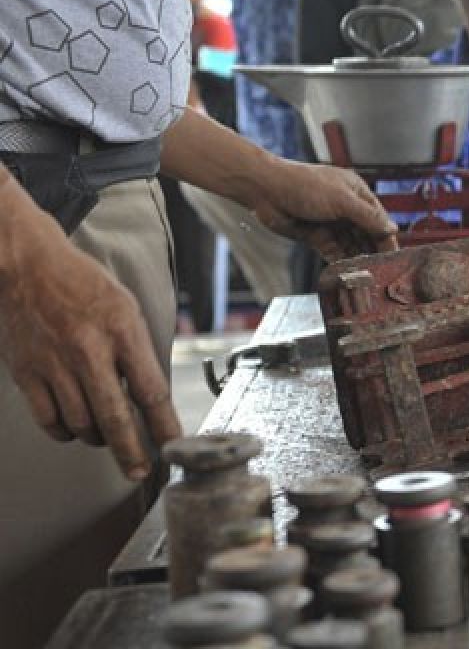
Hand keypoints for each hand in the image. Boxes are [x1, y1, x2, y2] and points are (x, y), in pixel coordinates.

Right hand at [0, 204, 180, 479]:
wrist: (26, 265)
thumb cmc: (83, 285)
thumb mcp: (126, 308)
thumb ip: (138, 351)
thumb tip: (153, 399)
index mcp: (122, 330)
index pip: (151, 390)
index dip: (165, 426)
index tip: (174, 446)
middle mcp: (88, 350)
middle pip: (114, 417)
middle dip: (131, 451)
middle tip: (140, 471)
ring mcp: (54, 363)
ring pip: (81, 423)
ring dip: (98, 438)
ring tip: (108, 437)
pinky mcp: (26, 372)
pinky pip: (49, 420)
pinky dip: (65, 432)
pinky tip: (75, 429)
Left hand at [246, 160, 397, 261]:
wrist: (266, 190)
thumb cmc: (302, 185)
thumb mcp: (342, 200)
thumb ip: (368, 217)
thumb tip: (392, 230)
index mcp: (356, 194)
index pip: (379, 220)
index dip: (386, 239)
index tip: (393, 258)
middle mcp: (346, 208)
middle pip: (366, 235)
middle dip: (372, 252)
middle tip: (379, 271)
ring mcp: (331, 223)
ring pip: (351, 245)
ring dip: (357, 259)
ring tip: (364, 275)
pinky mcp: (317, 236)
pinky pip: (333, 252)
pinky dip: (340, 262)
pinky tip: (346, 273)